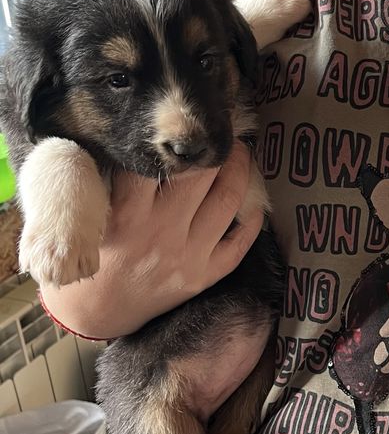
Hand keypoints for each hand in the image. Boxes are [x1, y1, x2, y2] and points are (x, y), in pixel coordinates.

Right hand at [39, 142, 263, 338]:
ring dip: (241, 171)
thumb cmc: (93, 252)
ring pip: (228, 200)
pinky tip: (254, 199)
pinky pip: (240, 242)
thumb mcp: (89, 213)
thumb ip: (111, 178)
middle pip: (201, 174)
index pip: (158, 161)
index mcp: (127, 212)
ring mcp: (187, 256)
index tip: (187, 121)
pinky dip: (252, 217)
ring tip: (241, 155)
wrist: (95, 312)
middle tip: (223, 132)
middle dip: (218, 146)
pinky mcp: (204, 276)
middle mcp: (161, 232)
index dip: (176, 136)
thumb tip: (143, 139)